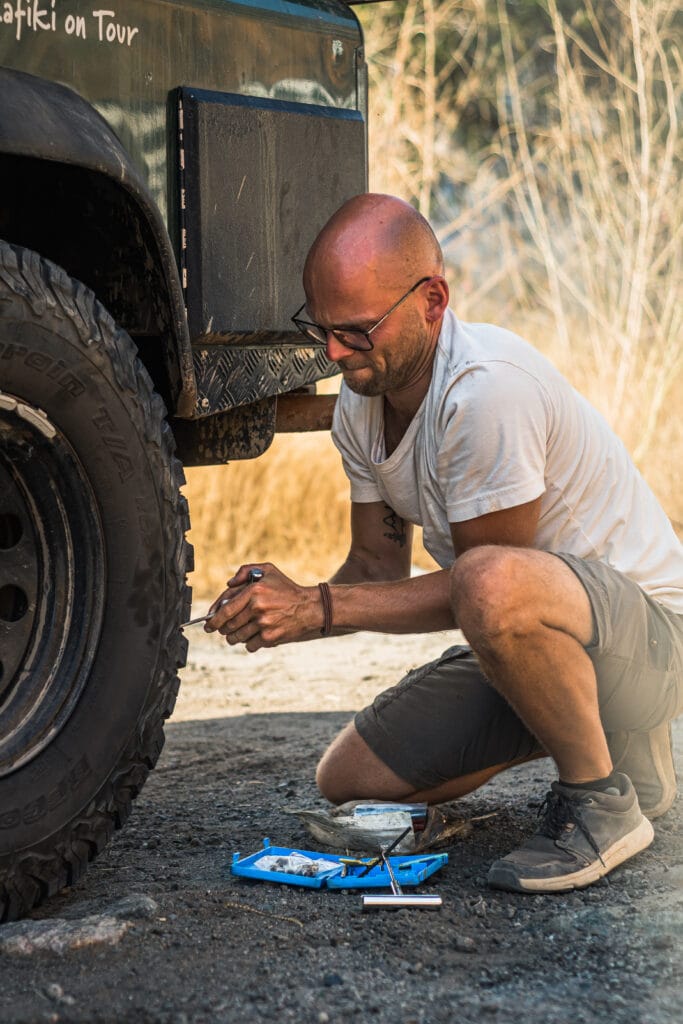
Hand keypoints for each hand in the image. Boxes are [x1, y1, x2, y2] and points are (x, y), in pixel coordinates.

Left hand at [205, 563, 325, 651]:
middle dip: (222, 629)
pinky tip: (255, 636)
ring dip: (234, 637)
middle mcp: (257, 608)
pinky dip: (249, 643)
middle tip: (223, 629)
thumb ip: (246, 571)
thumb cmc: (287, 589)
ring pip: (237, 637)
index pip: (225, 610)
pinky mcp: (270, 638)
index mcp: (254, 591)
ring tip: (238, 633)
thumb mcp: (268, 571)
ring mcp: (263, 624)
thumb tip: (228, 584)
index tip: (208, 625)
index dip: (213, 620)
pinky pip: (249, 645)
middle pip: (228, 626)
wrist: (310, 608)